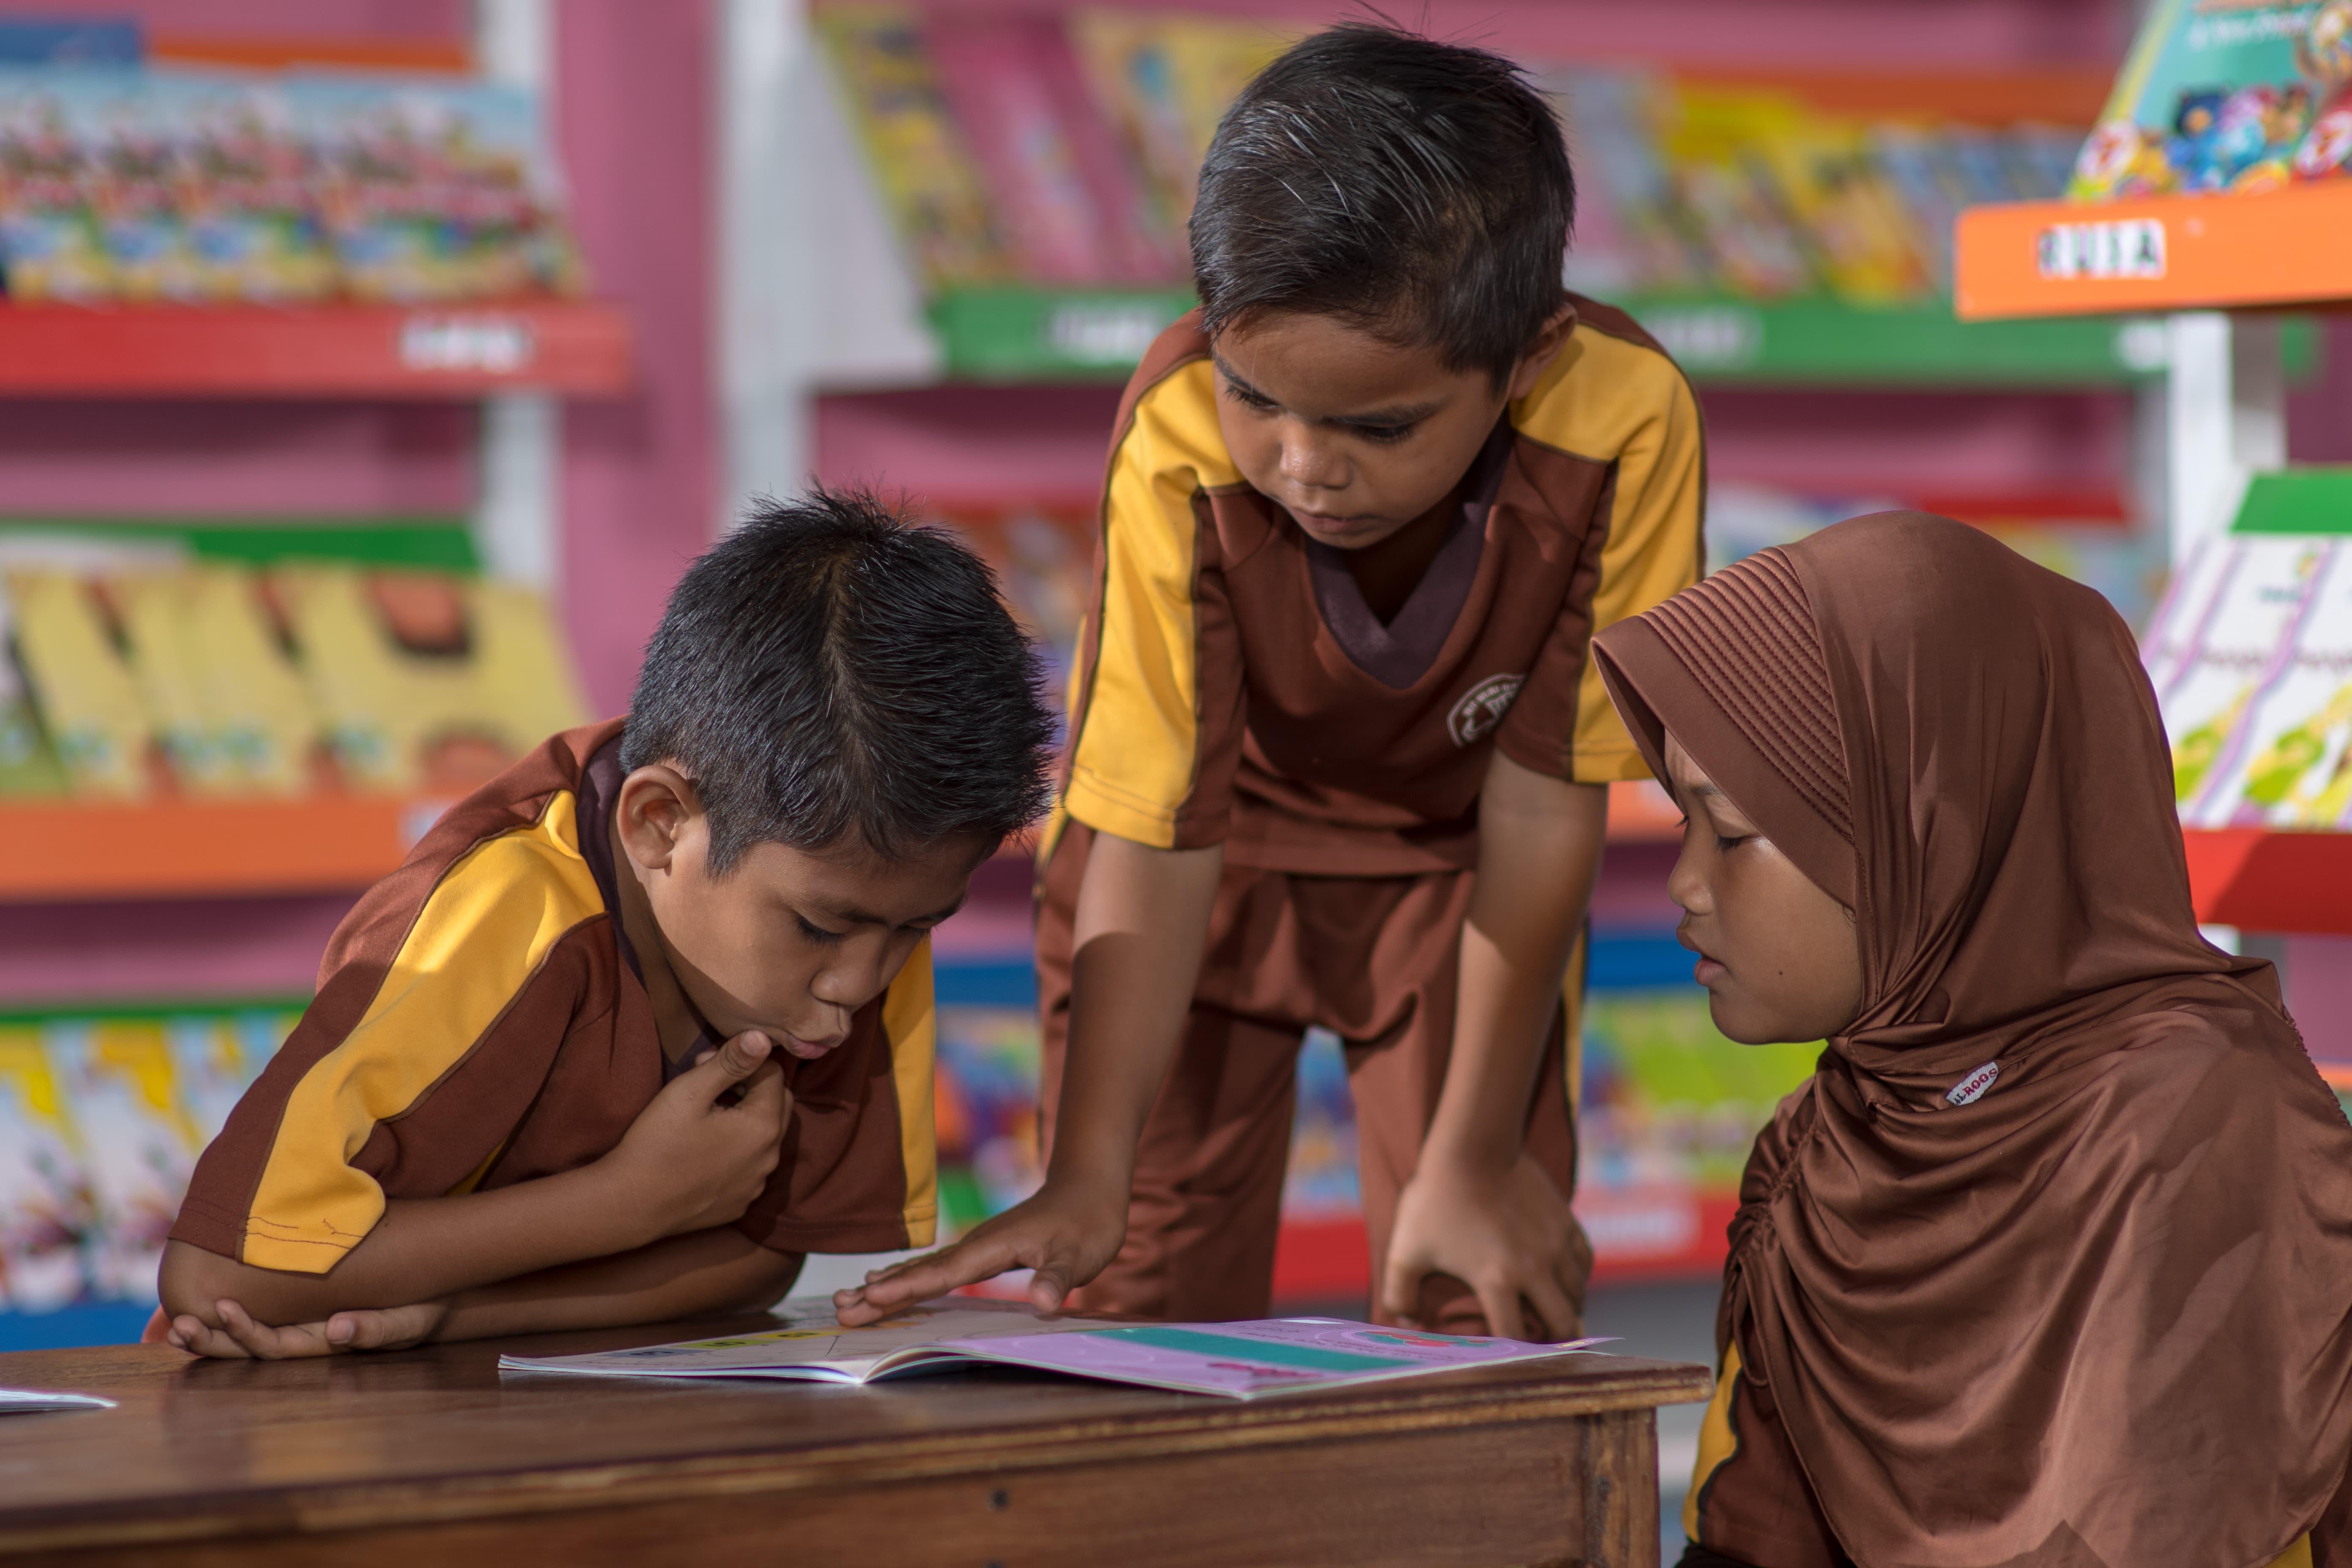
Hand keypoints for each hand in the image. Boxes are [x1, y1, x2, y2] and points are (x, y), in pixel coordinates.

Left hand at [163, 1297, 450, 1359]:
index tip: (223, 1307)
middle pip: (247, 1351)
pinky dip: (227, 1318)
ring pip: (244, 1339)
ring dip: (210, 1334)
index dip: (245, 1331)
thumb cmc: (422, 1309)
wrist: (434, 1295)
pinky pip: (258, 1316)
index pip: (273, 1346)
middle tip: (180, 1328)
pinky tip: (199, 1307)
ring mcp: (299, 1328)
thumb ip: (376, 1328)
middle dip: (212, 1341)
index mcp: (322, 1345)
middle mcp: (303, 1340)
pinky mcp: (299, 1308)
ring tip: (175, 1326)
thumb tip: (337, 1330)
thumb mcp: (409, 1320)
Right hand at [600, 1031, 792, 1242]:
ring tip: (706, 1114)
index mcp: (763, 1126)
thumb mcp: (691, 1091)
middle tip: (710, 1084)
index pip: (773, 1074)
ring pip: (765, 1137)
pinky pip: (750, 1167)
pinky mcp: (740, 1203)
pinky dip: (737, 1150)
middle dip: (752, 1086)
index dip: (741, 1060)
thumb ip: (731, 1062)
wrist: (630, 1204)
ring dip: (745, 1118)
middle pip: (778, 1104)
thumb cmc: (657, 1142)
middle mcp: (769, 1158)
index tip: (705, 1062)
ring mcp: (756, 1185)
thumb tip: (762, 1038)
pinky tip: (704, 1149)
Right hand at [834, 1180, 1126, 1324]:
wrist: (1089, 1187)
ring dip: (887, 1284)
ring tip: (848, 1299)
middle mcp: (976, 1244)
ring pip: (922, 1268)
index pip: (942, 1272)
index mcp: (992, 1246)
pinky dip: (907, 1277)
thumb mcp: (1080, 1255)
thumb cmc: (1088, 1221)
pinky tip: (888, 1282)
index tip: (870, 1296)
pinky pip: (935, 1268)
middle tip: (841, 1308)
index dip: (907, 1286)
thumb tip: (1044, 1302)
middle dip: (881, 1291)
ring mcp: (976, 1246)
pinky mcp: (981, 1250)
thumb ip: (1058, 1278)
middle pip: (920, 1271)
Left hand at [1381, 1151, 1589, 1341]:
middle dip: (1553, 1337)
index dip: (1512, 1352)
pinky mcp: (1565, 1222)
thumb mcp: (1405, 1249)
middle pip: (1562, 1321)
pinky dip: (1577, 1276)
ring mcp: (1554, 1245)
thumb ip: (1399, 1293)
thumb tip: (1405, 1322)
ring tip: (1554, 1311)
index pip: (1515, 1336)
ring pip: (1577, 1292)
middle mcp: (1534, 1269)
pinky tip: (1565, 1278)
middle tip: (1543, 1341)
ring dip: (1568, 1307)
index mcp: (1497, 1281)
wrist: (1471, 1146)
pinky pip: (1584, 1261)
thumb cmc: (1435, 1199)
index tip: (1506, 1354)